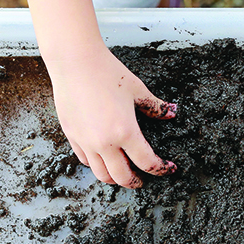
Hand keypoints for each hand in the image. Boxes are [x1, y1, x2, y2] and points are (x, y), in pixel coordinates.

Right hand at [49, 45, 176, 187]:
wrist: (74, 62)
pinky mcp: (72, 136)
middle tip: (143, 180)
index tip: (167, 168)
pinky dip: (98, 165)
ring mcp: (86, 141)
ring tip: (123, 175)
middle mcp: (104, 142)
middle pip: (122, 177)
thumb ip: (155, 107)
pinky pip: (86, 160)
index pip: (147, 162)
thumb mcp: (137, 89)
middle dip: (136, 182)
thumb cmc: (105, 72)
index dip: (161, 169)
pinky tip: (104, 159)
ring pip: (102, 174)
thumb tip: (171, 113)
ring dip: (115, 179)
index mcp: (125, 132)